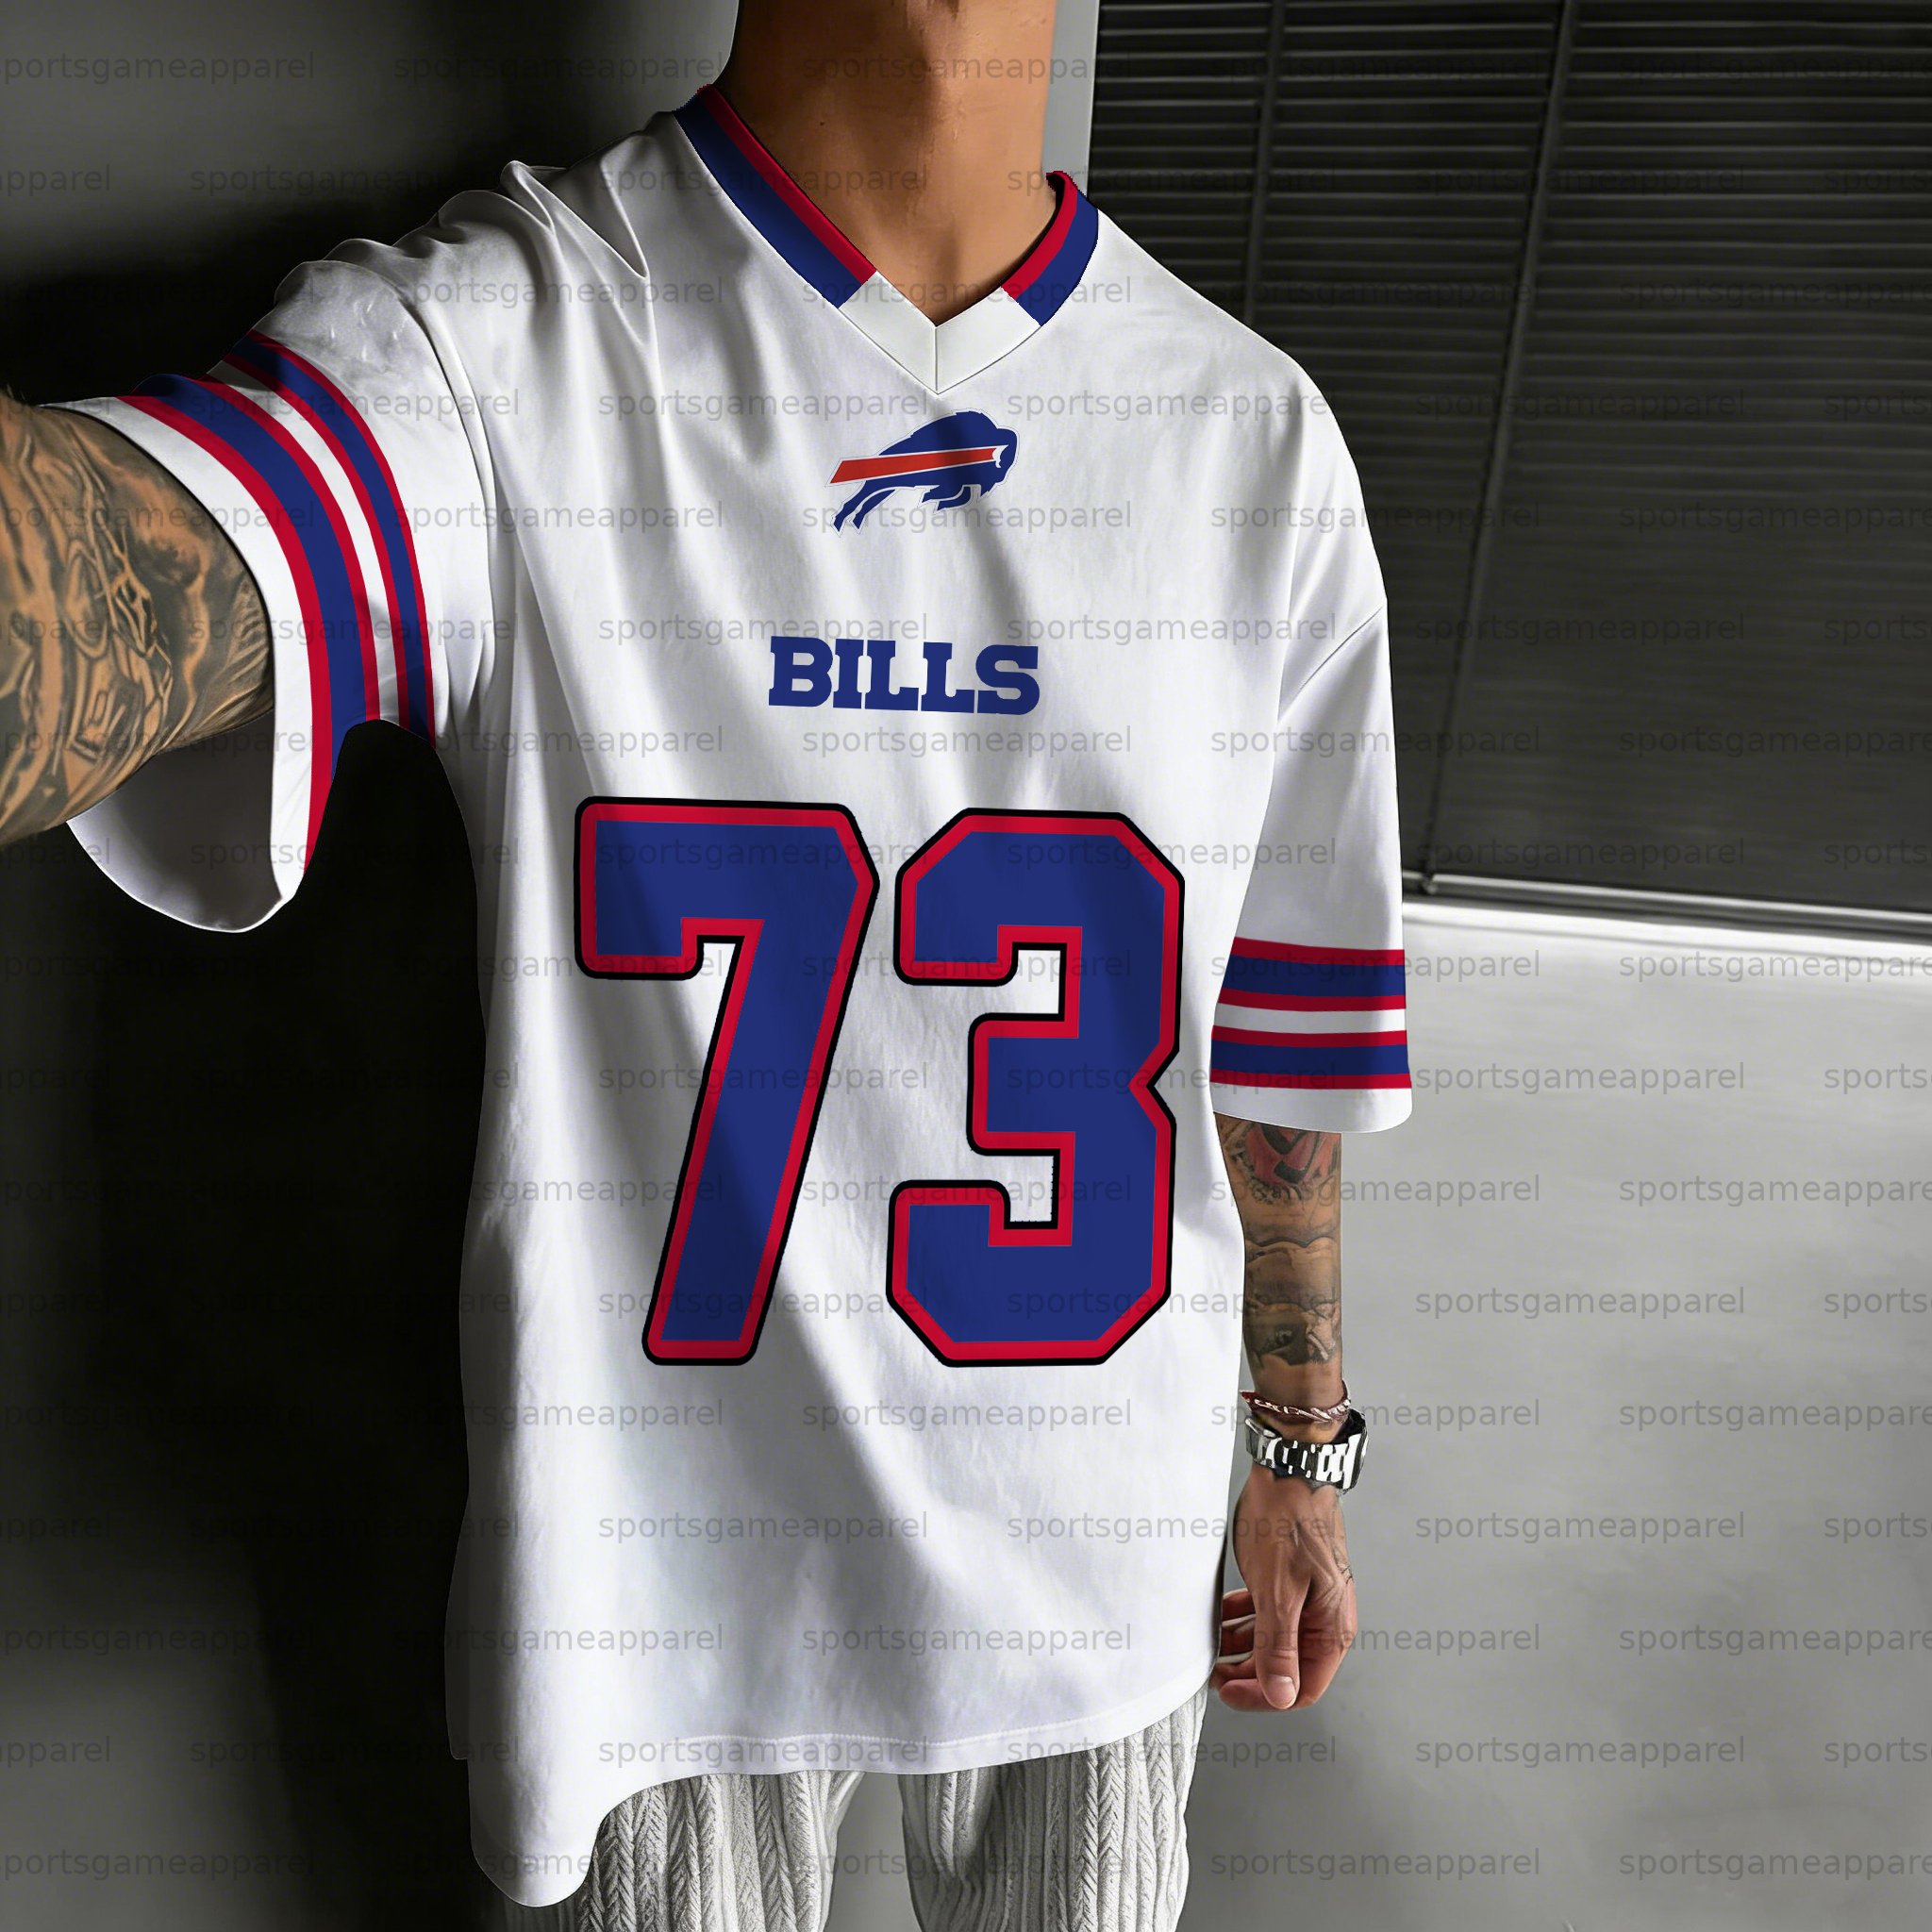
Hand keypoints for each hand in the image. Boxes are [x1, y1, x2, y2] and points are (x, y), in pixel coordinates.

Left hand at [1215, 1461, 1356, 1710]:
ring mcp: (1310, 1597)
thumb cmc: (1288, 1523)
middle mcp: (1325, 1617)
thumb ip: (1278, 1647)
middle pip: (1287, 1668)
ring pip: (1274, 1639)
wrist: (1290, 1469)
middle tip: (1213, 1671)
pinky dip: (1245, 1617)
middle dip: (1248, 1673)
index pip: (1302, 1689)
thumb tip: (1282, 1697)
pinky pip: (1269, 1611)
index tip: (1228, 1691)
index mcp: (1332, 1628)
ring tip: (1212, 1643)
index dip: (1263, 1697)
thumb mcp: (1278, 1592)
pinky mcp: (1293, 1579)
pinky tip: (1221, 1614)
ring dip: (1242, 1645)